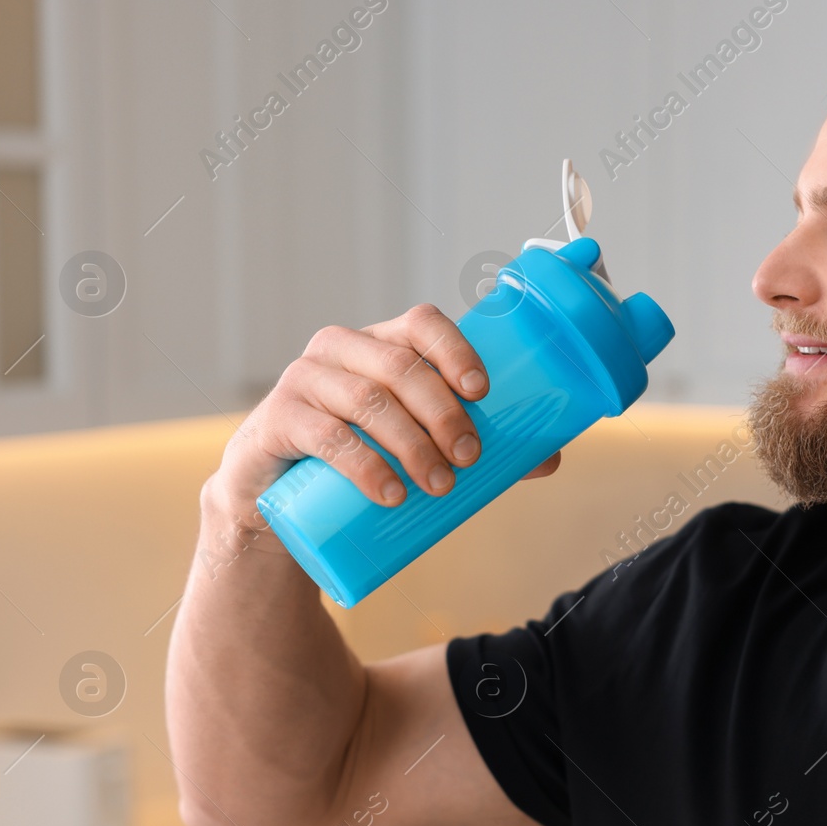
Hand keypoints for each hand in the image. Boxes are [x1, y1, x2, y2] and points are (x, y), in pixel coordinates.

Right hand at [208, 304, 560, 527]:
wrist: (280, 502)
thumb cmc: (362, 459)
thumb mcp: (415, 445)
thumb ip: (477, 447)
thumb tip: (550, 459)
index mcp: (382, 344)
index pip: (422, 322)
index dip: (455, 350)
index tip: (483, 393)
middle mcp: (342, 350)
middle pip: (401, 367)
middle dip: (444, 414)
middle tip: (469, 459)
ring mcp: (304, 380)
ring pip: (367, 400)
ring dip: (411, 444)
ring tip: (439, 486)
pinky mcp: (276, 421)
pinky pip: (324, 435)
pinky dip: (364, 465)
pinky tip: (389, 491)